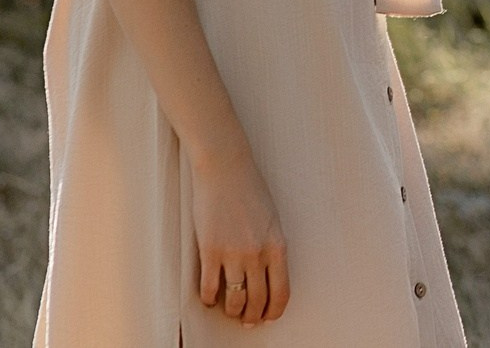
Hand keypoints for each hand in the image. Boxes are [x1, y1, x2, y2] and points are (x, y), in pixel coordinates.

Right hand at [192, 147, 289, 325]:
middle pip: (257, 300)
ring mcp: (233, 253)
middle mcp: (258, 253)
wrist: (226, 169)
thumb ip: (270, 246)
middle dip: (253, 316)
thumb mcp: (272, 219)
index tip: (269, 317)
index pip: (282, 291)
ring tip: (230, 312)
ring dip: (232, 311)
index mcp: (278, 245)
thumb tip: (266, 275)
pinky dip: (208, 299)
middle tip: (248, 321)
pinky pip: (209, 287)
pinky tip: (208, 299)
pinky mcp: (209, 250)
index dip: (274, 310)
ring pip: (234, 299)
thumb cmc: (250, 190)